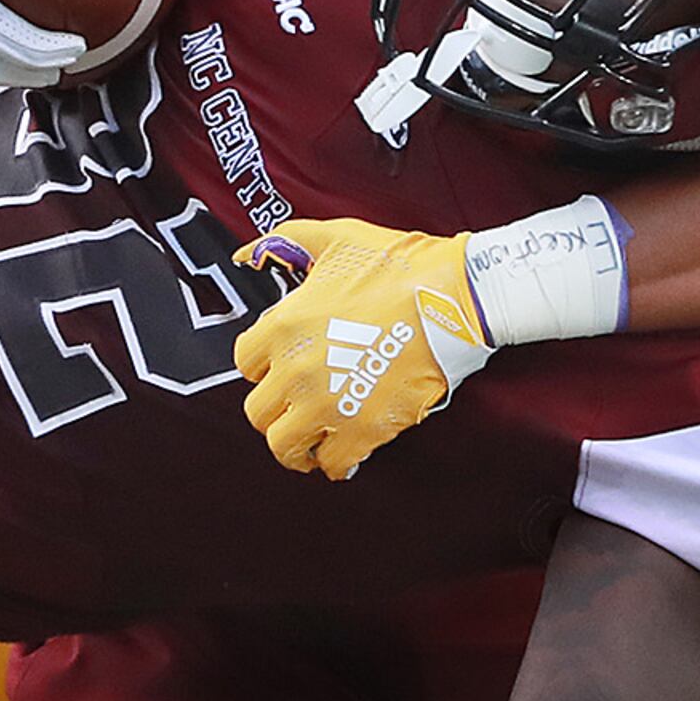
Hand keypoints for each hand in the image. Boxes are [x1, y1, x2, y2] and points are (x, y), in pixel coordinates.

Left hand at [232, 218, 494, 479]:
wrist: (454, 297)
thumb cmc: (399, 265)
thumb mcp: (335, 237)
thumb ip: (287, 241)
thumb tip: (247, 253)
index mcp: (284, 325)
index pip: (245, 363)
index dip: (264, 366)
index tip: (282, 367)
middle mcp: (295, 370)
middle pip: (258, 412)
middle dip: (276, 411)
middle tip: (296, 407)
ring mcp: (327, 404)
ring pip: (285, 447)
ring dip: (297, 446)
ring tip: (313, 439)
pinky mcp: (363, 429)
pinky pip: (333, 463)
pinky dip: (337, 462)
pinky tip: (346, 451)